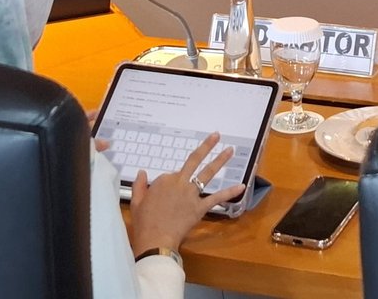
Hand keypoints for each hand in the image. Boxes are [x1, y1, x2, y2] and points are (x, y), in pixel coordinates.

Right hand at [128, 133, 245, 251]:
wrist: (155, 240)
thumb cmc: (144, 223)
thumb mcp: (136, 202)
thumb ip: (139, 185)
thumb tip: (141, 172)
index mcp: (164, 180)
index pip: (171, 176)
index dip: (170, 185)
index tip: (166, 197)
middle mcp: (180, 183)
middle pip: (194, 161)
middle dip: (207, 146)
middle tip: (217, 135)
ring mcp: (191, 194)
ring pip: (207, 173)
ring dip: (220, 161)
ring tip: (230, 150)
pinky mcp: (200, 207)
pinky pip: (217, 198)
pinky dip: (230, 192)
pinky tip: (241, 186)